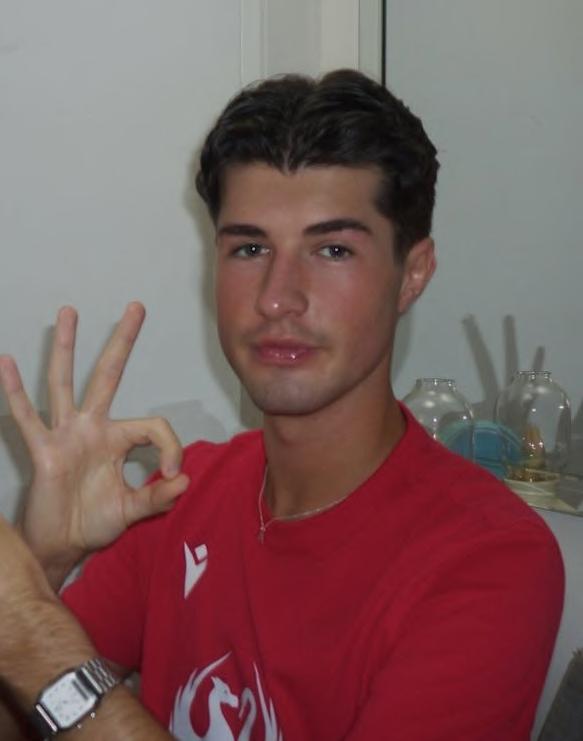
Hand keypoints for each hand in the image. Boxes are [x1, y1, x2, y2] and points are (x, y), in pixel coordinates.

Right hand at [0, 303, 188, 585]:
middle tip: (136, 306)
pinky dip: (15, 391)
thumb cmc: (94, 522)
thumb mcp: (133, 511)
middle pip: (108, 376)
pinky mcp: (42, 450)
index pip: (153, 426)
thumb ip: (159, 498)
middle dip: (123, 342)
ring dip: (66, 348)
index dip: (169, 448)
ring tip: (68, 312)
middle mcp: (92, 428)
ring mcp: (65, 435)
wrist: (63, 546)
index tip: (172, 475)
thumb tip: (183, 481)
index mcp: (118, 439)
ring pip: (65, 383)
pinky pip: (27, 417)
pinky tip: (7, 362)